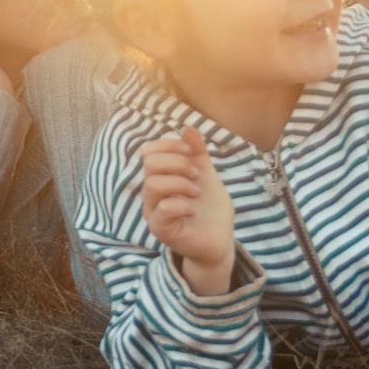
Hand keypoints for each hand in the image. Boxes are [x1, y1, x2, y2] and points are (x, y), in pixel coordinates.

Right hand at [139, 127, 235, 295]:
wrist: (220, 240)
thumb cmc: (210, 209)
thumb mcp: (207, 176)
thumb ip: (197, 154)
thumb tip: (188, 128)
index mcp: (160, 177)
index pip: (149, 151)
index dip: (169, 145)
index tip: (191, 152)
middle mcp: (151, 193)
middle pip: (150, 163)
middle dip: (177, 162)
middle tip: (196, 175)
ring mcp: (153, 212)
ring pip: (152, 184)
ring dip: (180, 183)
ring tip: (197, 192)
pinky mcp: (161, 230)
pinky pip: (162, 209)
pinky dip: (180, 204)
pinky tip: (192, 209)